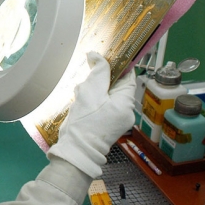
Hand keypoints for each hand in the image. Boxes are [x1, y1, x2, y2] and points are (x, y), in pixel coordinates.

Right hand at [47, 52, 135, 177]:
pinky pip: (101, 105)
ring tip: (81, 95)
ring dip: (92, 91)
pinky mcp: (107, 124)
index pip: (128, 77)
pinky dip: (91, 101)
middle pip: (115, 85)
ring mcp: (117, 119)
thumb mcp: (91, 91)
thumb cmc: (85, 121)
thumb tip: (96, 55)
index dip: (117, 65)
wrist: (76, 149)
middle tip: (86, 80)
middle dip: (99, 80)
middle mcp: (126, 111)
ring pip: (105, 95)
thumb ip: (98, 71)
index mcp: (126, 103)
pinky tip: (80, 104)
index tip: (105, 57)